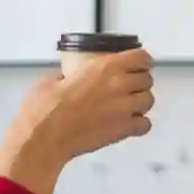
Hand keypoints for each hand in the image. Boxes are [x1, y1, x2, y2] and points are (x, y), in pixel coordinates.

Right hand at [0, 50, 155, 193]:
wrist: (44, 136)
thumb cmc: (44, 107)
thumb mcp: (55, 78)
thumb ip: (71, 74)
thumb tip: (71, 77)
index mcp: (105, 67)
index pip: (141, 58)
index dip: (142, 61)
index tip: (140, 64)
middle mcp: (119, 85)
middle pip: (147, 79)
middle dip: (139, 82)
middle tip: (129, 87)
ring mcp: (124, 108)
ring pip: (149, 100)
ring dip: (141, 102)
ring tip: (128, 106)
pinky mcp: (123, 129)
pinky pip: (145, 124)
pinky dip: (139, 124)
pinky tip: (128, 124)